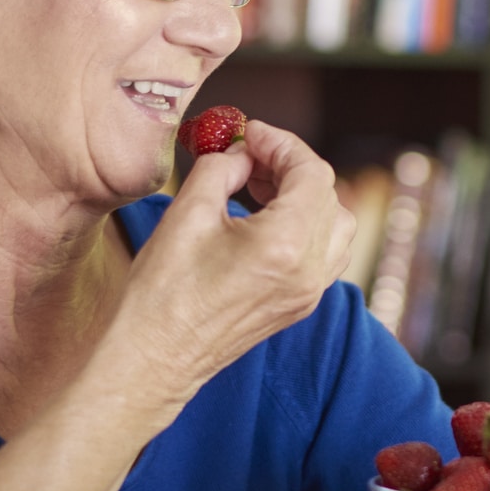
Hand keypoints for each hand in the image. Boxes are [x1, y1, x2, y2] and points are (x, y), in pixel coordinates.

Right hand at [113, 120, 355, 406]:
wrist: (155, 357)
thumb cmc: (163, 291)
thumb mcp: (187, 212)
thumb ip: (223, 168)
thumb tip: (243, 154)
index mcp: (287, 245)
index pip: (312, 174)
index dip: (283, 144)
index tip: (251, 132)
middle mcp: (310, 271)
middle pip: (327, 195)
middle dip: (291, 166)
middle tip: (250, 154)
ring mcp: (309, 292)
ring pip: (335, 224)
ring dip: (304, 194)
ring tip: (257, 184)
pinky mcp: (299, 305)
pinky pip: (324, 252)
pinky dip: (305, 224)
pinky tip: (264, 217)